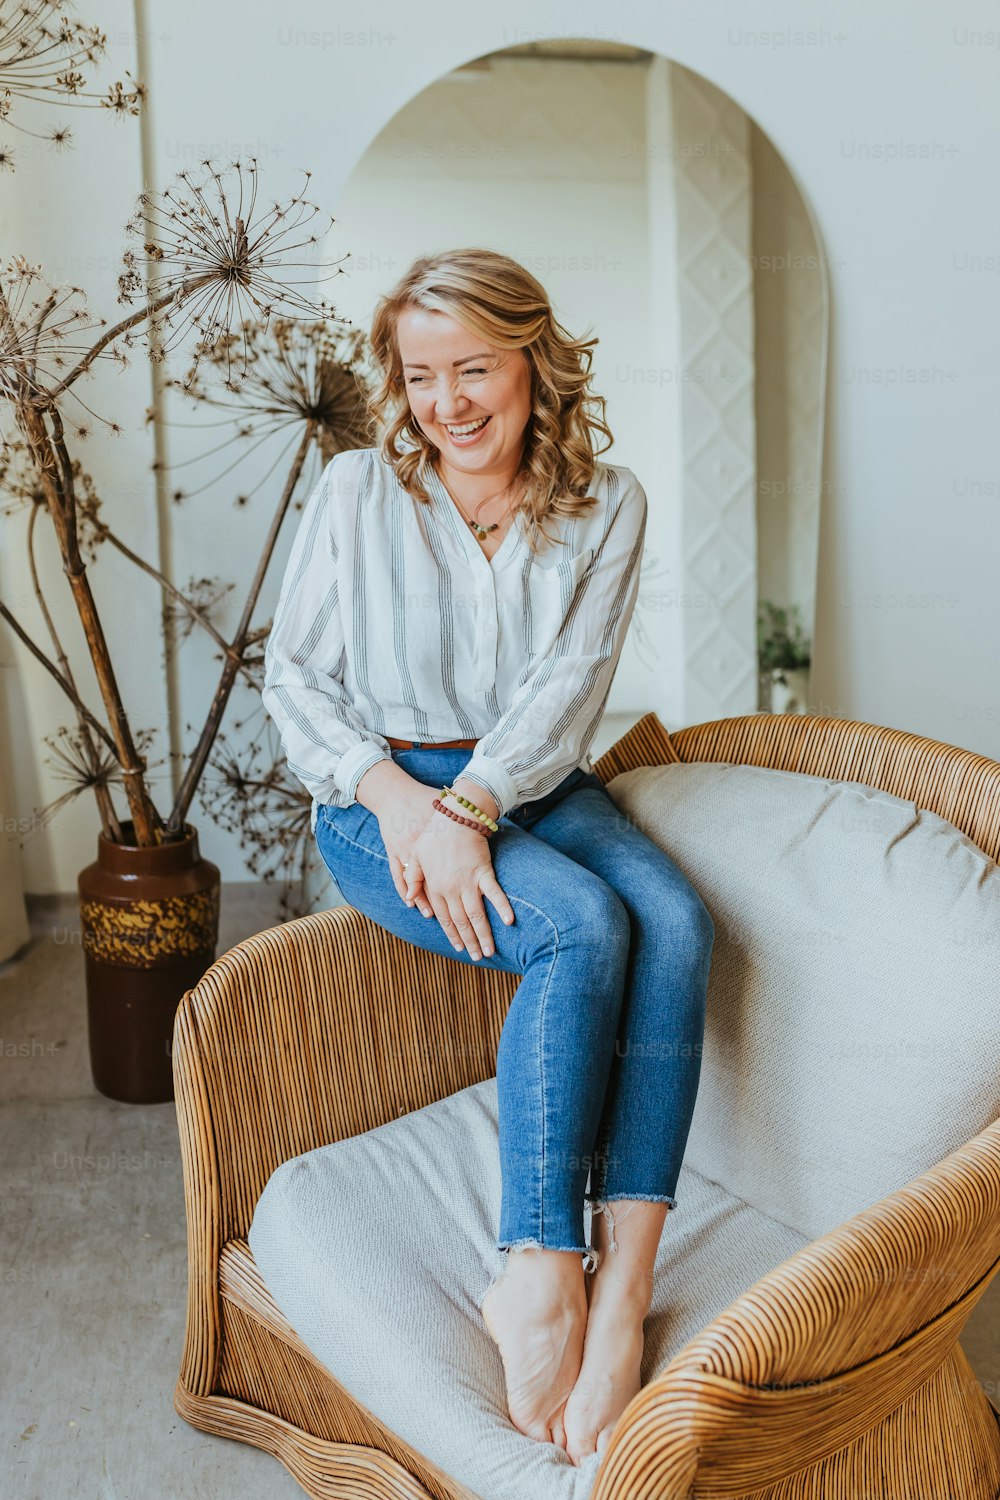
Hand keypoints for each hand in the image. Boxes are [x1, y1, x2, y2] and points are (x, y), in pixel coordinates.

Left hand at [394, 796, 514, 959]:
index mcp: (435, 888)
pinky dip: (502, 907)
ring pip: (476, 915)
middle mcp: (451, 890)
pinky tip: (509, 921)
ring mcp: (468, 883)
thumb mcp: (415, 856)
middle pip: (461, 922)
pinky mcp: (483, 872)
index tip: (460, 948)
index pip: (444, 918)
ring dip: (483, 935)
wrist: (454, 818)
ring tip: (490, 951)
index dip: (452, 934)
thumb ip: (413, 879)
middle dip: (469, 942)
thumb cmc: (433, 835)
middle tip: (478, 957)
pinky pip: (494, 893)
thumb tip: (410, 901)